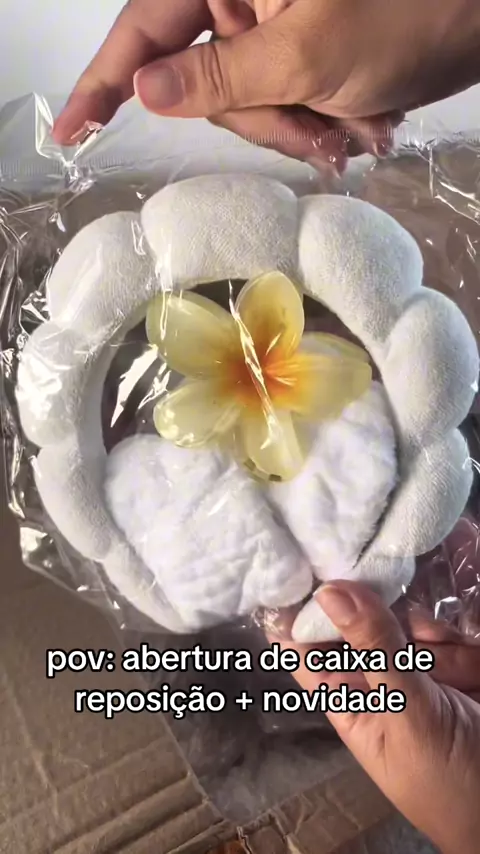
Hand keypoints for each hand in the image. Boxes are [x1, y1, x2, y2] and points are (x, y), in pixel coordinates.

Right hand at [53, 0, 479, 167]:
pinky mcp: (297, 58)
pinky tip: (361, 125)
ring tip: (357, 128)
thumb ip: (221, 77)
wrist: (478, 22)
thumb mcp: (307, 55)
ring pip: (246, 110)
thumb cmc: (408, 16)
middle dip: (264, 121)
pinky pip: (279, 112)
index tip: (72, 129)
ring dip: (300, 131)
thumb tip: (146, 89)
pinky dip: (316, 129)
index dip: (105, 80)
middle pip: (204, 86)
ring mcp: (271, 30)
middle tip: (320, 134)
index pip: (146, 25)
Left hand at [272, 581, 479, 853]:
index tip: (300, 562)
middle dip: (388, 615)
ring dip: (436, 637)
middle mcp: (379, 672)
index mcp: (347, 695)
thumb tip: (329, 592)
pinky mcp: (458, 654)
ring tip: (455, 678)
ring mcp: (421, 662)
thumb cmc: (449, 784)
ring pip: (412, 613)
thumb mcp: (408, 719)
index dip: (297, 606)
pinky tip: (470, 664)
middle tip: (416, 640)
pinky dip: (462, 633)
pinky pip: (451, 622)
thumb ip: (374, 652)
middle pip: (365, 614)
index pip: (306, 643)